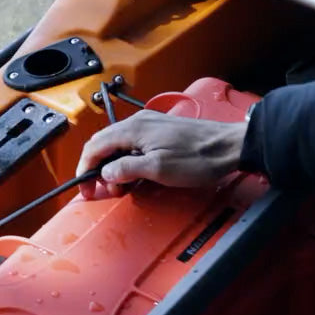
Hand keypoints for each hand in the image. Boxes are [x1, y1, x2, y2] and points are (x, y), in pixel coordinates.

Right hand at [75, 110, 247, 198]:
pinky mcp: (160, 131)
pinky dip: (127, 160)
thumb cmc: (198, 157)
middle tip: (102, 191)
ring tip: (121, 187)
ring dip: (113, 167)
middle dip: (97, 169)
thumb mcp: (158, 169)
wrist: (229, 146)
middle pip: (103, 144)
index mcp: (132, 129)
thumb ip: (126, 169)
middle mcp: (137, 123)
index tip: (86, 189)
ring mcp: (149, 125)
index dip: (85, 169)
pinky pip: (133, 145)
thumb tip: (105, 172)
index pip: (95, 147)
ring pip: (118, 145)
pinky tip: (135, 175)